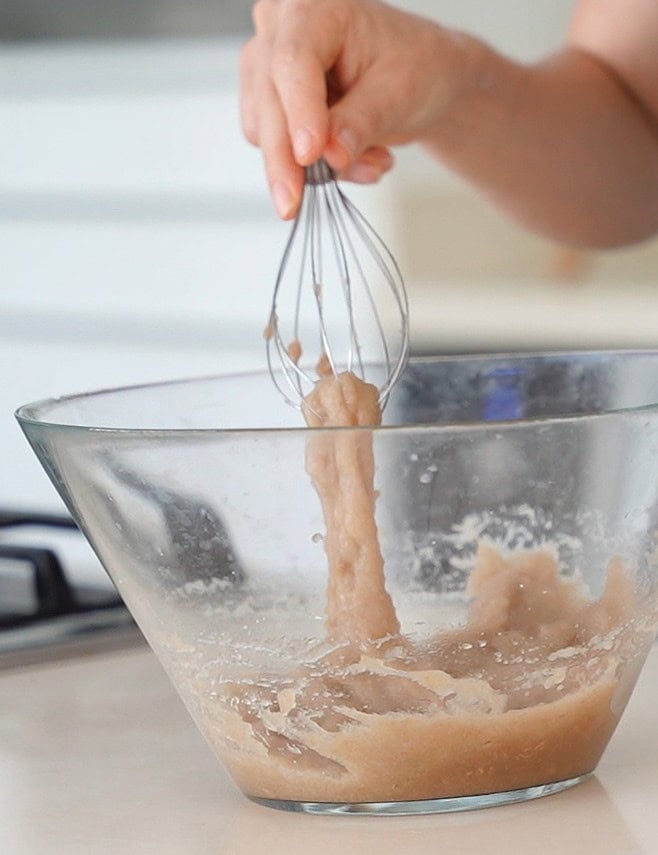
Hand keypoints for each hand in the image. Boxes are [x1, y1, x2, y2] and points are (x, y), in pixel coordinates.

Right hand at [240, 0, 466, 217]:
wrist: (419, 80)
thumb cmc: (414, 66)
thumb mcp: (400, 91)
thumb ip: (362, 121)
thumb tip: (330, 155)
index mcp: (315, 6)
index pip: (294, 61)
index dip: (299, 110)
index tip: (309, 155)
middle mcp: (280, 28)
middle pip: (268, 100)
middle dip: (284, 160)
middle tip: (294, 204)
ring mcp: (267, 65)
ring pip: (263, 130)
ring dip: (312, 166)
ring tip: (372, 160)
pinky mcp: (267, 102)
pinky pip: (276, 148)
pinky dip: (313, 168)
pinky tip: (354, 159)